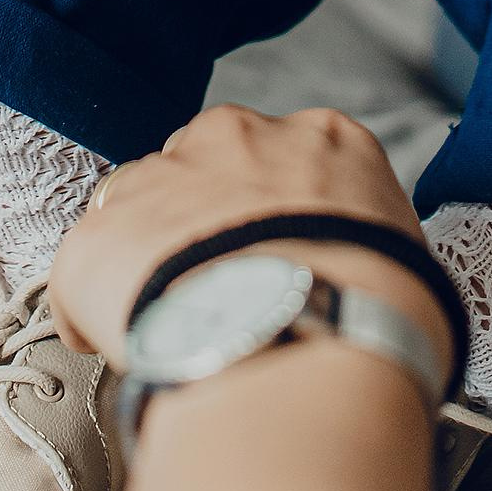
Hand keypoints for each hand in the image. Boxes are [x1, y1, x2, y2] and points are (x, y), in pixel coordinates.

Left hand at [49, 104, 437, 372]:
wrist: (307, 342)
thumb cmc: (376, 317)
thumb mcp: (409, 258)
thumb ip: (371, 245)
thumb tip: (374, 286)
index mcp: (324, 138)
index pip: (289, 158)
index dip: (275, 216)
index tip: (273, 256)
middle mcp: (239, 136)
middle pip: (204, 167)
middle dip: (204, 222)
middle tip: (221, 293)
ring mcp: (165, 176)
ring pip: (139, 208)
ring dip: (149, 258)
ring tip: (172, 329)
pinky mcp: (102, 234)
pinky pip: (82, 271)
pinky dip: (91, 310)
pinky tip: (121, 354)